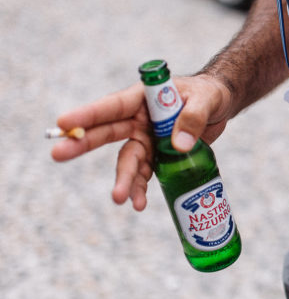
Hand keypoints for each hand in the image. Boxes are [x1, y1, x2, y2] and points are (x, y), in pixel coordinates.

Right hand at [51, 74, 232, 209]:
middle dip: (82, 144)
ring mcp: (146, 139)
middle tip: (58, 154)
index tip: (64, 121)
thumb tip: (178, 146)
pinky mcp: (157, 156)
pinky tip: (139, 204)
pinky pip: (146, 174)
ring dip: (122, 179)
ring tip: (119, 198)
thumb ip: (193, 118)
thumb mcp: (206, 100)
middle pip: (106, 133)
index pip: (113, 106)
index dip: (89, 114)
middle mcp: (138, 120)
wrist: (220, 106)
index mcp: (144, 98)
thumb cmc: (209, 95)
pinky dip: (142, 189)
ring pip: (128, 160)